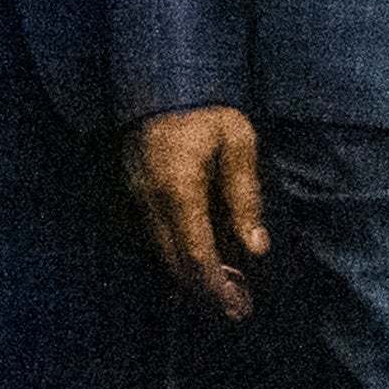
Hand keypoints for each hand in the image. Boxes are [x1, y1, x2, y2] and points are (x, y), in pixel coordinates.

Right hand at [125, 106, 268, 320]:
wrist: (162, 80)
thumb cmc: (206, 110)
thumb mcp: (237, 142)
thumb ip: (245, 196)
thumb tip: (256, 247)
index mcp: (179, 188)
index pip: (195, 252)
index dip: (215, 285)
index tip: (236, 306)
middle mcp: (151, 199)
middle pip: (174, 261)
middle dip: (204, 291)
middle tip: (235, 309)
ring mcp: (136, 196)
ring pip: (160, 252)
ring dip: (188, 277)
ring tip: (220, 292)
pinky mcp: (132, 191)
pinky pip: (152, 236)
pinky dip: (173, 257)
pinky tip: (193, 264)